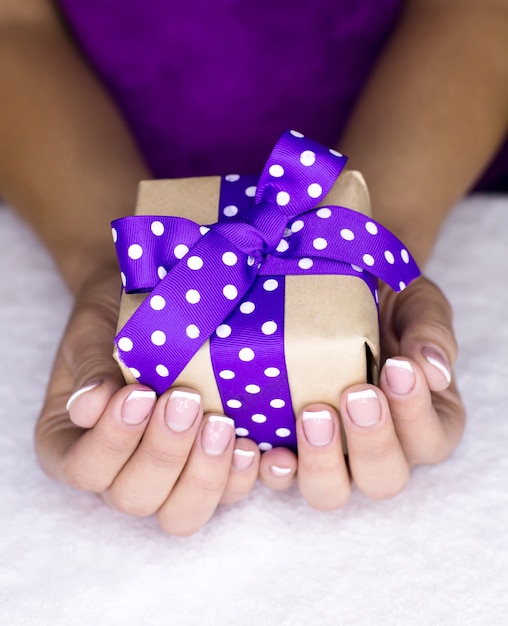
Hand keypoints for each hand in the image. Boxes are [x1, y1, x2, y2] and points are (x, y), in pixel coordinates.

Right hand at [34, 265, 259, 535]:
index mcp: (74, 445)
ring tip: (223, 425)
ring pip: (182, 513)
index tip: (140, 394)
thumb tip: (86, 406)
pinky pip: (230, 494)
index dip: (113, 441)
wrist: (153, 299)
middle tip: (187, 402)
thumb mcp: (94, 330)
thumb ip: (90, 367)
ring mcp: (168, 479)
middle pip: (135, 498)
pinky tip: (261, 450)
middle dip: (164, 454)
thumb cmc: (115, 317)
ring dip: (206, 474)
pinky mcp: (212, 470)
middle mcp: (118, 473)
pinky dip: (247, 477)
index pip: (84, 469)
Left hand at [257, 275, 465, 508]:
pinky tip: (257, 448)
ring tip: (311, 415)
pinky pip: (277, 476)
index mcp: (423, 423)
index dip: (415, 412)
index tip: (397, 368)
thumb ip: (431, 332)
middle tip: (356, 396)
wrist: (334, 287)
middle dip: (371, 444)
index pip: (430, 439)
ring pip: (330, 490)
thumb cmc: (384, 304)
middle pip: (383, 480)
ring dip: (320, 462)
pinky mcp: (287, 447)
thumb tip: (434, 370)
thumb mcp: (416, 305)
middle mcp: (378, 450)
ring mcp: (330, 455)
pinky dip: (268, 468)